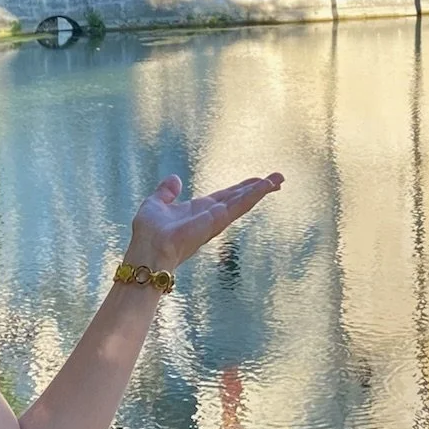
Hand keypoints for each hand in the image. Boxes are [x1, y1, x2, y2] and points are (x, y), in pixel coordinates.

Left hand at [126, 173, 282, 271]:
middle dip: (259, 188)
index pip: (226, 197)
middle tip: (279, 178)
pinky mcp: (217, 221)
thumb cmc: (148, 233)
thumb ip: (166, 192)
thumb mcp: (156, 203)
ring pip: (243, 201)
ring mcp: (217, 220)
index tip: (258, 180)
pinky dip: (253, 194)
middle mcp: (211, 216)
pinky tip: (265, 186)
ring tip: (279, 179)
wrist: (148, 250)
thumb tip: (175, 179)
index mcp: (199, 211)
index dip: (241, 188)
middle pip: (240, 199)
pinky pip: (239, 205)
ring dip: (261, 190)